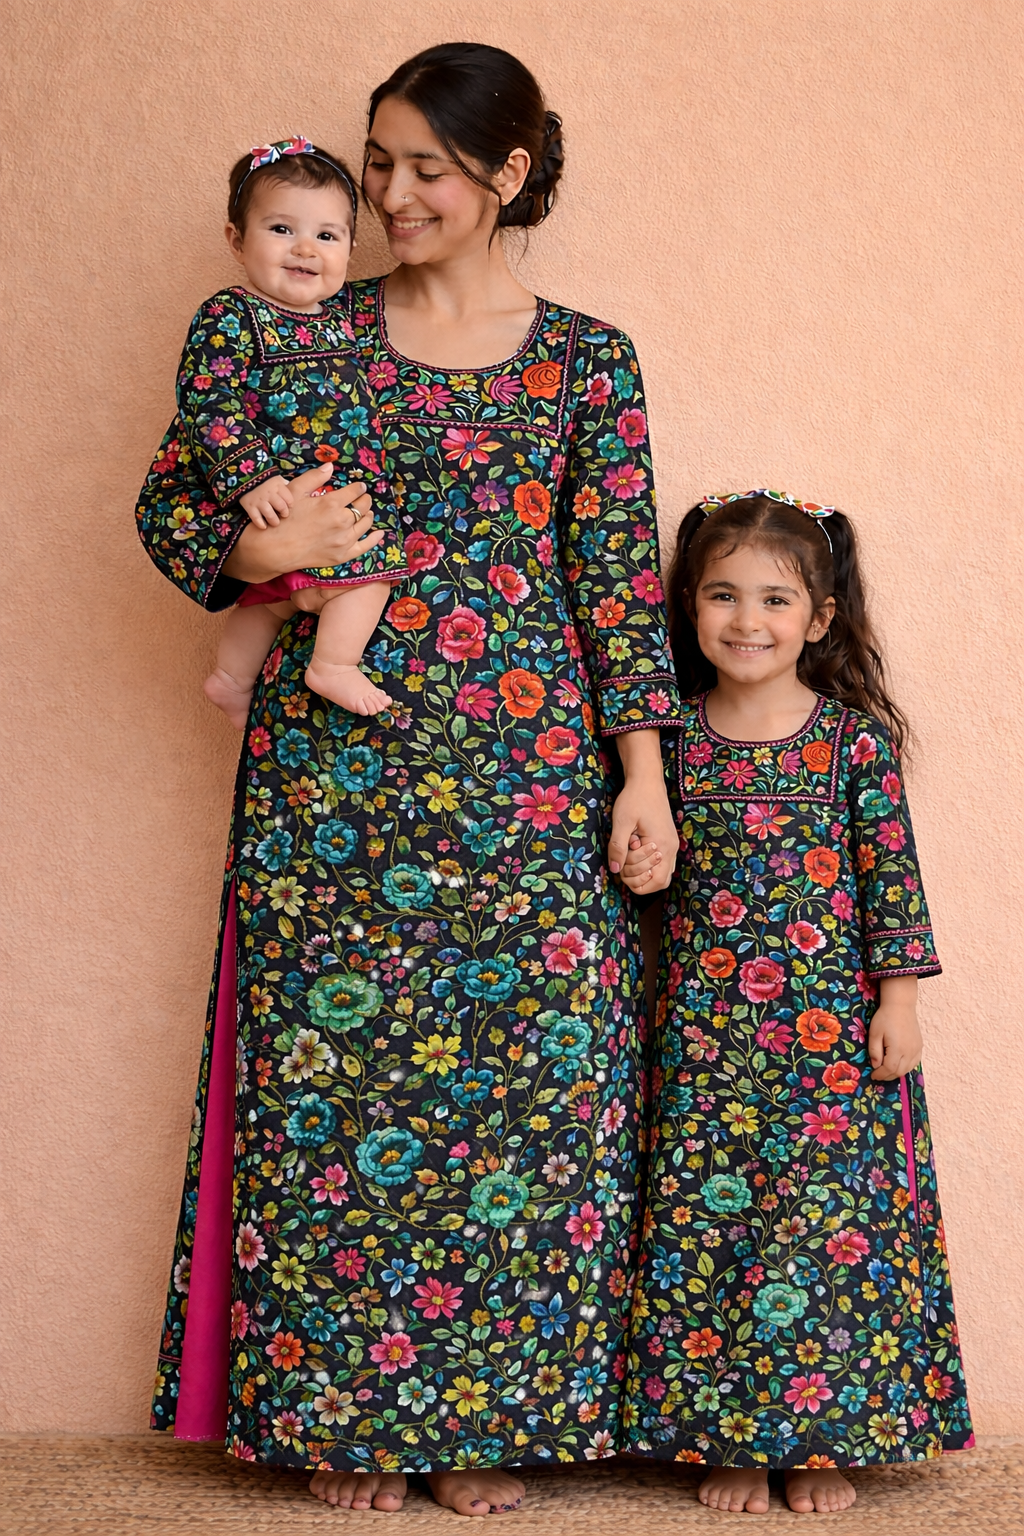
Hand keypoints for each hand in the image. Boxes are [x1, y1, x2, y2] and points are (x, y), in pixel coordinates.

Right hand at [223, 464, 382, 584]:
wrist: (276, 549)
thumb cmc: (284, 518)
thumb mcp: (295, 491)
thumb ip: (315, 477)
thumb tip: (330, 466)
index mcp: (331, 503)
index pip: (354, 491)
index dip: (358, 487)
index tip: (359, 486)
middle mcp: (341, 521)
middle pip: (363, 507)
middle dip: (365, 499)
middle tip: (363, 498)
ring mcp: (344, 540)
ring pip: (365, 524)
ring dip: (368, 515)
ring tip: (366, 512)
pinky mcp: (343, 555)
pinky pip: (365, 546)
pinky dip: (374, 539)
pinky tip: (379, 533)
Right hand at [240, 475, 292, 528]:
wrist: (242, 475)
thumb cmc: (263, 478)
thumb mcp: (275, 478)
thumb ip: (283, 486)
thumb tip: (292, 492)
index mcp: (277, 485)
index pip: (289, 499)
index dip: (290, 504)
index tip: (288, 507)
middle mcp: (269, 493)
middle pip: (281, 507)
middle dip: (284, 513)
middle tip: (283, 515)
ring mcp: (259, 500)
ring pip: (270, 514)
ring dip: (274, 520)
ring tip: (275, 522)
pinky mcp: (249, 506)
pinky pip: (256, 518)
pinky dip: (260, 523)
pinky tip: (263, 526)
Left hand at [609, 784, 676, 892]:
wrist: (647, 781)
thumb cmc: (634, 798)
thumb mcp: (621, 822)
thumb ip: (618, 847)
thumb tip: (615, 870)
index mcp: (663, 845)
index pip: (655, 882)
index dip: (635, 881)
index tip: (622, 864)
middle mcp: (671, 849)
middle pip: (659, 882)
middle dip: (637, 877)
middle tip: (623, 859)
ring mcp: (671, 846)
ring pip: (661, 874)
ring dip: (642, 872)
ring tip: (629, 854)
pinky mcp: (668, 841)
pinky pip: (661, 864)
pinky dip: (648, 865)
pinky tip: (635, 851)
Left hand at [868, 976, 921, 1079]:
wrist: (901, 1005)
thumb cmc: (885, 1017)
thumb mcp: (874, 1033)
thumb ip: (874, 1051)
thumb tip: (876, 1065)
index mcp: (897, 1049)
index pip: (889, 1069)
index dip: (880, 1075)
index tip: (873, 1075)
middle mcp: (909, 1052)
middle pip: (899, 1071)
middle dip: (887, 1076)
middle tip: (878, 1075)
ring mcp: (916, 1049)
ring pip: (908, 1069)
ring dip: (897, 1073)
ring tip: (887, 1071)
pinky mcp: (919, 1046)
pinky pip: (914, 1062)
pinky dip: (906, 1067)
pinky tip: (899, 1065)